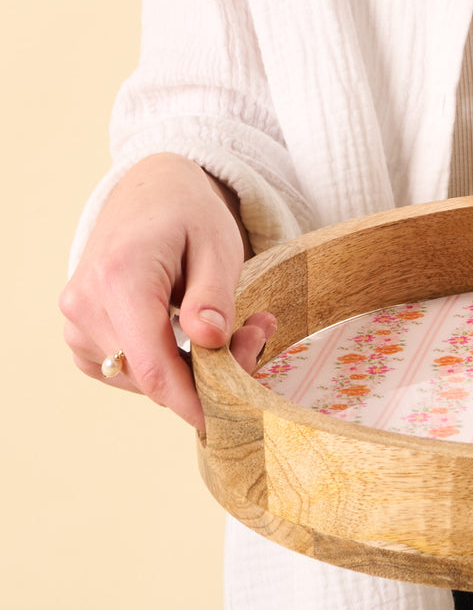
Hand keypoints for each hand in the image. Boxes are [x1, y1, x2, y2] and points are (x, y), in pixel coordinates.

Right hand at [60, 153, 275, 431]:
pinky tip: (194, 333)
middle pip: (151, 376)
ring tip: (235, 324)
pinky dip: (166, 362)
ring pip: (141, 378)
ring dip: (190, 368)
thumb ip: (214, 296)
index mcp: (120, 278)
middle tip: (258, 332)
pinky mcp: (80, 335)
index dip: (193, 402)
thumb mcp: (217, 246)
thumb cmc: (188, 215)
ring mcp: (76, 322)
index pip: (153, 366)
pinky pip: (128, 370)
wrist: (148, 192)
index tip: (231, 417)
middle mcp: (85, 305)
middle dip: (210, 373)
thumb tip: (210, 342)